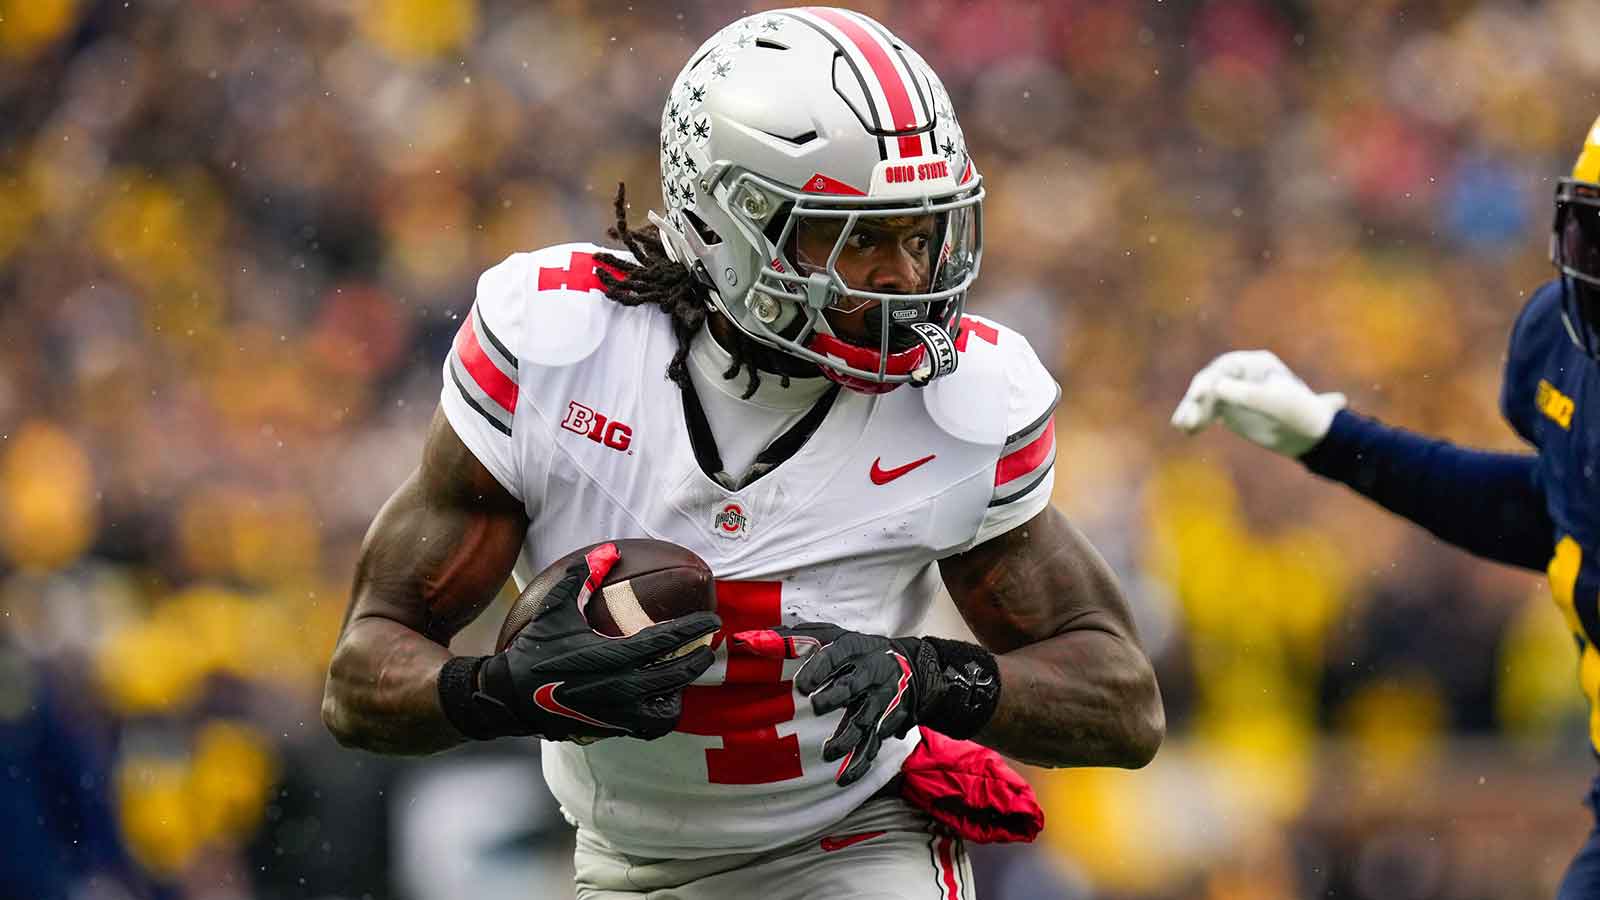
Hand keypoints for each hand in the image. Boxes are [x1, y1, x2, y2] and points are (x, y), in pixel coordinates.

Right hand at [475, 551, 718, 742]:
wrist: (514, 696)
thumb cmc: (537, 650)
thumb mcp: (557, 608)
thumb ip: (583, 576)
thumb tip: (609, 551)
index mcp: (614, 655)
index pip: (669, 639)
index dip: (695, 628)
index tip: (712, 619)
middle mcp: (623, 686)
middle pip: (679, 672)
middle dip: (699, 656)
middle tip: (708, 642)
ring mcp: (621, 711)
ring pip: (671, 702)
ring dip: (684, 685)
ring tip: (688, 669)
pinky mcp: (615, 727)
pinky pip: (655, 725)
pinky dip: (666, 712)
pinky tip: (666, 697)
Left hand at [732, 623, 924, 786]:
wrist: (908, 666)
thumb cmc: (855, 650)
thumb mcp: (829, 635)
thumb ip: (791, 639)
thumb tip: (745, 641)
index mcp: (855, 648)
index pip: (837, 654)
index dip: (821, 668)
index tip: (802, 684)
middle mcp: (871, 673)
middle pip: (853, 686)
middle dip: (836, 696)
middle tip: (816, 707)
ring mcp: (880, 700)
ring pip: (865, 720)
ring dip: (848, 737)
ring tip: (828, 753)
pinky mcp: (885, 722)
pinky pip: (873, 745)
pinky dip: (860, 763)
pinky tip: (844, 778)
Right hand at [1170, 350, 1346, 456]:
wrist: (1309, 435)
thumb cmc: (1299, 413)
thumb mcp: (1276, 403)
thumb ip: (1247, 395)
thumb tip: (1216, 387)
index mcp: (1256, 364)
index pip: (1225, 367)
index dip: (1208, 380)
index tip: (1198, 395)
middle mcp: (1242, 374)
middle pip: (1211, 382)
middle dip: (1196, 399)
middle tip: (1186, 418)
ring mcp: (1235, 391)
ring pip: (1206, 398)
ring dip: (1193, 411)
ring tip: (1182, 426)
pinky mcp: (1229, 409)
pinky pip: (1207, 412)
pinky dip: (1197, 421)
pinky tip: (1187, 431)